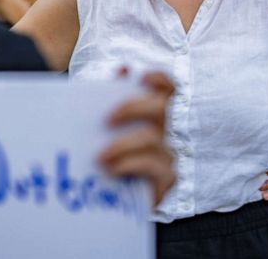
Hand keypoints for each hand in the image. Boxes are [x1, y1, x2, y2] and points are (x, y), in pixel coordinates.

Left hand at [99, 71, 175, 204]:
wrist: (109, 198)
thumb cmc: (106, 155)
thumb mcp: (103, 129)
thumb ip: (108, 102)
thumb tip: (123, 69)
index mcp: (149, 114)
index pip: (166, 89)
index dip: (160, 79)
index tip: (142, 76)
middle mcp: (164, 131)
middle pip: (161, 109)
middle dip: (133, 108)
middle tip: (107, 119)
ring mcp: (167, 155)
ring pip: (152, 140)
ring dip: (123, 145)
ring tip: (100, 156)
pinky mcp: (166, 180)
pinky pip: (151, 167)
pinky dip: (130, 165)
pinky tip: (112, 169)